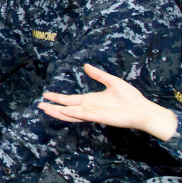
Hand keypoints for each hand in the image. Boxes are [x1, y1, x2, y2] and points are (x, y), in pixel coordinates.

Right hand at [37, 64, 178, 140]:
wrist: (142, 109)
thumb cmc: (130, 97)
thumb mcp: (112, 81)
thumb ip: (98, 74)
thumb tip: (86, 66)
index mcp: (91, 99)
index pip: (70, 100)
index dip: (58, 98)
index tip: (47, 94)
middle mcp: (89, 107)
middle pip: (66, 107)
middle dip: (53, 106)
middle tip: (40, 105)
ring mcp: (92, 113)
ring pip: (71, 114)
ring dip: (58, 112)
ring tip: (45, 109)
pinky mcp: (98, 117)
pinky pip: (82, 115)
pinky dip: (71, 114)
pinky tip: (62, 111)